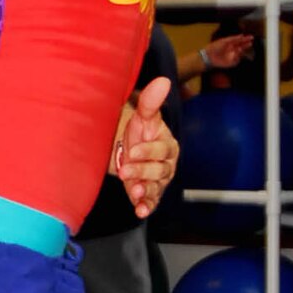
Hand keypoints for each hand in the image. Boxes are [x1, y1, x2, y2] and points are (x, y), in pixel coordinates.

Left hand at [114, 77, 177, 219]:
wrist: (125, 147)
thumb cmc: (138, 131)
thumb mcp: (142, 116)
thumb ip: (151, 102)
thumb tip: (163, 81)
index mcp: (167, 145)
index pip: (162, 150)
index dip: (149, 151)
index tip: (133, 150)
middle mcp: (166, 165)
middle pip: (159, 171)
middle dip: (143, 171)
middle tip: (126, 170)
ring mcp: (157, 181)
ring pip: (155, 188)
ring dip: (146, 192)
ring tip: (135, 192)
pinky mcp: (148, 194)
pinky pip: (150, 203)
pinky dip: (146, 208)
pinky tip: (139, 212)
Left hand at [206, 32, 254, 69]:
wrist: (208, 57)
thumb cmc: (215, 47)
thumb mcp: (224, 41)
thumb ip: (233, 38)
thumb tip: (242, 35)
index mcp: (230, 44)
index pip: (240, 41)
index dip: (245, 39)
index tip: (251, 37)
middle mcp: (232, 50)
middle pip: (242, 47)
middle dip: (246, 45)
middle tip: (251, 43)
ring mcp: (232, 56)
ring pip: (240, 54)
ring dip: (241, 51)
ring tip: (239, 49)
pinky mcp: (231, 63)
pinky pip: (237, 61)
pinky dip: (237, 58)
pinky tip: (235, 55)